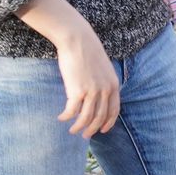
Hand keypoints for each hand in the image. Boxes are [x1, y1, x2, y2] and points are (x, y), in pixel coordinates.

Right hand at [55, 17, 120, 138]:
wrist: (77, 39)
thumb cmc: (87, 50)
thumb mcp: (103, 67)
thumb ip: (103, 82)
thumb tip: (96, 96)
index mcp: (113, 85)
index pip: (114, 110)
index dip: (108, 123)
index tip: (102, 130)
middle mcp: (105, 91)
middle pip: (100, 117)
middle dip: (92, 129)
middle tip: (85, 136)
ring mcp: (92, 92)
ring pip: (86, 118)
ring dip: (78, 127)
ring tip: (72, 131)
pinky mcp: (77, 91)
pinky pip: (72, 111)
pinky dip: (66, 117)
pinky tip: (61, 118)